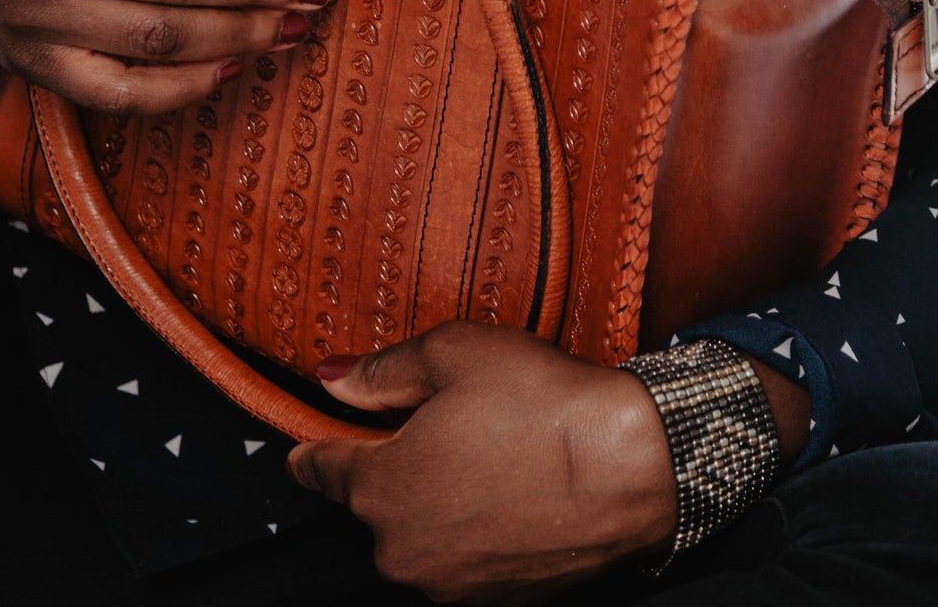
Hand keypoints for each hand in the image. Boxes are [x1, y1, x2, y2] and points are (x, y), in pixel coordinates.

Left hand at [287, 323, 677, 601]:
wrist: (630, 466)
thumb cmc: (543, 404)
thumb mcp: (452, 353)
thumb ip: (381, 371)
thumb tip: (332, 380)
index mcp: (381, 486)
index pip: (321, 470)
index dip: (313, 447)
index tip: (307, 442)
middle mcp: (402, 548)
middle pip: (374, 502)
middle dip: (393, 464)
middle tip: (439, 422)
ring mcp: (449, 584)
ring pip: (419, 533)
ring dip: (435, 499)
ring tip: (486, 453)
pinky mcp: (494, 600)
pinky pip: (462, 558)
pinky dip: (472, 528)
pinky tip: (508, 489)